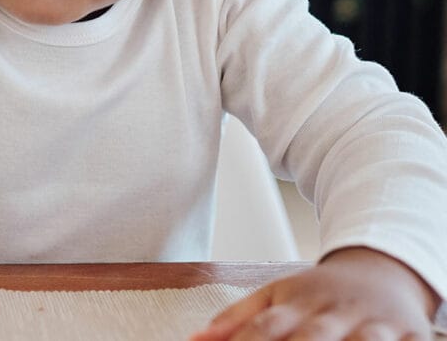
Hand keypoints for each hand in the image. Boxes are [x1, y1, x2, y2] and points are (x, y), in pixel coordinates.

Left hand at [190, 247, 439, 339]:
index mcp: (296, 301)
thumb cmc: (320, 292)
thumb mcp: (275, 296)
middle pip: (309, 339)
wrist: (383, 270)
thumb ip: (235, 319)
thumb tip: (193, 340)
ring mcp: (373, 325)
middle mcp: (333, 313)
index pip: (264, 327)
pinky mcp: (411, 336)